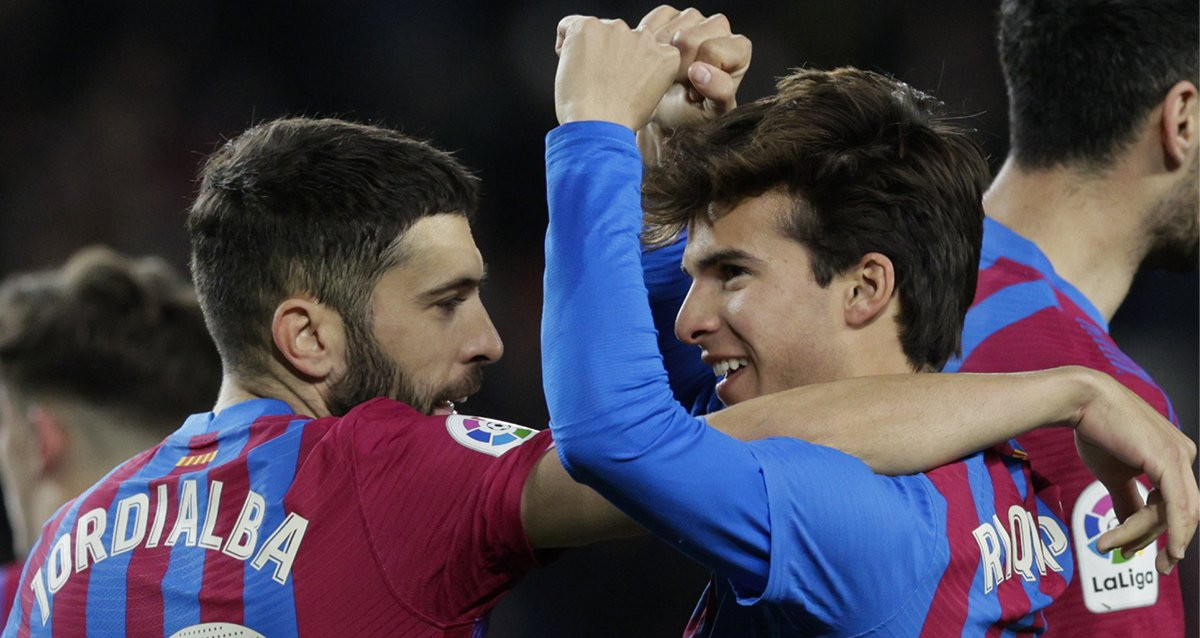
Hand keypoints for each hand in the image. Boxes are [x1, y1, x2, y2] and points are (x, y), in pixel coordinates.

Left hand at [554, 16, 679, 130]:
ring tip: (585, 79)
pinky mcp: (587, 28)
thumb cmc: (620, 122)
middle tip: (599, 81)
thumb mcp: (650, 102)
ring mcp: (615, 29)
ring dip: (588, 50)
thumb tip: (633, 76)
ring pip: (595, 31)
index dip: (627, 66)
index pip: (644, 48)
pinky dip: (564, 45)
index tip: (619, 81)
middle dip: (608, 54)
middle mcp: (643, 36)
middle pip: (619, 37)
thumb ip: (646, 78)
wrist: (598, 125)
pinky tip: (569, 68)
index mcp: (664, 54)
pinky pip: (567, 25)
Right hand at [634, 6, 751, 162]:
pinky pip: (656, 24)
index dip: (700, 74)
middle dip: (680, 67)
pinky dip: (651, 47)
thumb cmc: (691, 113)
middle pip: (691, 39)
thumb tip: (699, 70)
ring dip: (664, 59)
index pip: (714, 50)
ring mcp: (694, 19)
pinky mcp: (670, 15)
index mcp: (738, 50)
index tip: (696, 91)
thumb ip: (718, 91)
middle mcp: (720, 29)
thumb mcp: (711, 112)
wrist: (662, 113)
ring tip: (670, 73)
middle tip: (681, 83)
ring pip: (672, 32)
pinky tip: (658, 60)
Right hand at [1072, 370, 1197, 573]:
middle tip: (1158, 568)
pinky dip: (1174, 532)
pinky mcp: (1168, 460)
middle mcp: (1185, 456)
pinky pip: (1176, 506)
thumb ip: (1126, 499)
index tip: (1132, 551)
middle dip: (1169, 543)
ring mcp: (1180, 457)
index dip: (1158, 532)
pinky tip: (1171, 552)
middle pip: (1182, 513)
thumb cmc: (1094, 430)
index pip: (1174, 504)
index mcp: (1175, 457)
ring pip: (1173, 513)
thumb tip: (1127, 525)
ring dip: (1142, 535)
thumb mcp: (1113, 473)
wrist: (1082, 401)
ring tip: (1107, 545)